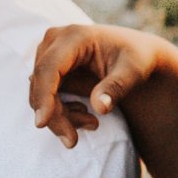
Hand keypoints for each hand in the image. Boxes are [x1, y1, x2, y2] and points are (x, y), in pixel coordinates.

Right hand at [27, 23, 173, 146]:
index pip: (49, 68)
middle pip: (40, 84)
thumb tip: (100, 108)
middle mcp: (55, 41)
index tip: (42, 123)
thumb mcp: (135, 71)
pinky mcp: (49, 67)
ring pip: (40, 93)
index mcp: (75, 36)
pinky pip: (45, 95)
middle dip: (54, 116)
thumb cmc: (137, 58)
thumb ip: (117, 87)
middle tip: (72, 140)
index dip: (44, 96)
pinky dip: (61, 111)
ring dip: (60, 115)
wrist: (137, 54)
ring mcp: (49, 53)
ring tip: (92, 123)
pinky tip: (85, 115)